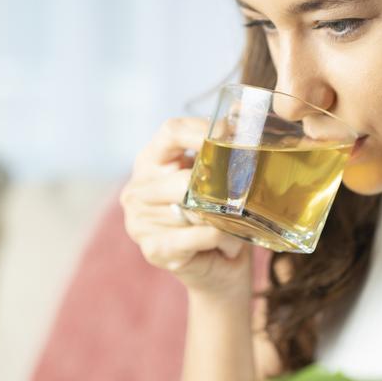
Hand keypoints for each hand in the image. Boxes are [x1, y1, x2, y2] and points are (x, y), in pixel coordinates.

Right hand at [120, 117, 252, 299]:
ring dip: (225, 219)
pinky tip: (226, 244)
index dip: (203, 129)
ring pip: (195, 208)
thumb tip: (244, 110)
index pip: (171, 131)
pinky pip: (200, 235)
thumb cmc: (220, 217)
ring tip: (234, 226)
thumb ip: (225, 145)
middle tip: (244, 192)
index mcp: (150, 162)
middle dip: (220, 187)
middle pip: (183, 176)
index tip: (233, 135)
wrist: (220, 269)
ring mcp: (139, 221)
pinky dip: (222, 239)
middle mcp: (137, 189)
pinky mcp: (154, 250)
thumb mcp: (220, 178)